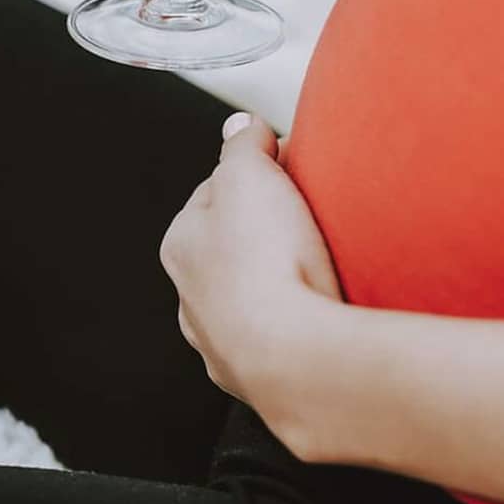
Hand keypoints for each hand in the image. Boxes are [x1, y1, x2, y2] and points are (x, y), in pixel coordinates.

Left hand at [161, 114, 340, 410]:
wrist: (294, 355)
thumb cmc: (265, 264)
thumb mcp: (250, 175)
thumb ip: (242, 146)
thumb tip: (240, 127)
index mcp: (181, 245)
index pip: (214, 195)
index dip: (254, 177)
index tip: (286, 171)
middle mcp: (192, 298)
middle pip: (233, 249)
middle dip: (266, 234)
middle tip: (307, 220)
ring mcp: (223, 343)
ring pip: (253, 299)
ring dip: (280, 284)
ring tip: (319, 271)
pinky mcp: (262, 377)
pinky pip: (281, 340)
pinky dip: (298, 325)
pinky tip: (321, 315)